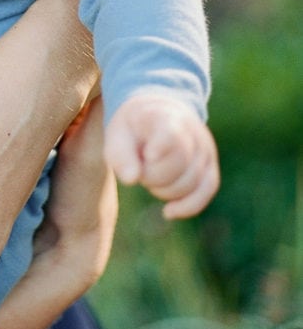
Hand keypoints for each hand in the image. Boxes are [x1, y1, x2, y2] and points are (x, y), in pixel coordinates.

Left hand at [104, 92, 219, 218]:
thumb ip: (120, 156)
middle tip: (140, 167)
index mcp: (164, 117)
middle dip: (153, 176)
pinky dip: (188, 206)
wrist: (156, 116)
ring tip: (150, 176)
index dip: (162, 147)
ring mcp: (205, 148)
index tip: (149, 155)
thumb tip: (131, 179)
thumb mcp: (118, 135)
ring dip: (165, 190)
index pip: (171, 133)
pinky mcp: (210, 165)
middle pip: (179, 164)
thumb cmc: (133, 130)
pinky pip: (207, 190)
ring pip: (192, 181)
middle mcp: (191, 130)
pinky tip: (168, 212)